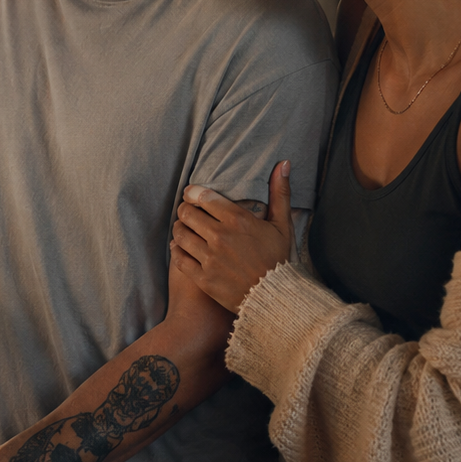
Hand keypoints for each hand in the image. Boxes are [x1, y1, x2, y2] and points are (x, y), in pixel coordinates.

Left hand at [171, 160, 293, 312]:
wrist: (275, 298)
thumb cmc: (279, 260)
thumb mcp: (282, 225)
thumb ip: (280, 192)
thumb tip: (284, 163)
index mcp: (238, 220)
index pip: (202, 197)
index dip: (192, 193)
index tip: (191, 195)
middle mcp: (220, 236)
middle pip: (186, 213)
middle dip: (184, 210)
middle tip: (187, 212)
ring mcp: (209, 258)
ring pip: (180, 234)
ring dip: (179, 229)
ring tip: (184, 229)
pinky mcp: (202, 278)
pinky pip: (179, 258)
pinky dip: (177, 250)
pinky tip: (181, 248)